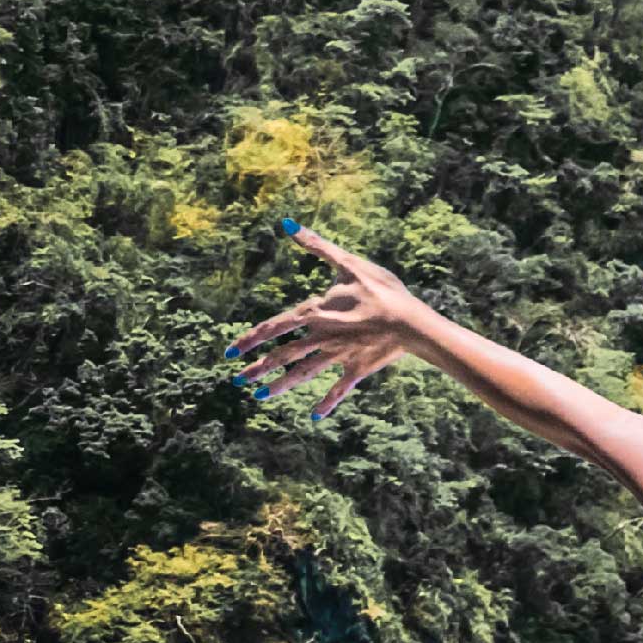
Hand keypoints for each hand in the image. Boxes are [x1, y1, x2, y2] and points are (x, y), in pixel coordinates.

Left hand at [233, 224, 435, 420]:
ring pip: (303, 373)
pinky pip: (338, 388)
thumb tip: (287, 225)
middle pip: (282, 355)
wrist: (411, 323)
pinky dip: (327, 402)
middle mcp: (319, 338)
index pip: (274, 327)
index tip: (231, 351)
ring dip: (281, 386)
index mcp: (315, 313)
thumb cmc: (382, 290)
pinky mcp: (356, 368)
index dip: (250, 339)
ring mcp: (337, 356)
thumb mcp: (349, 264)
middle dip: (258, 368)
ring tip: (261, 397)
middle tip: (238, 381)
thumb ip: (318, 247)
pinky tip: (314, 416)